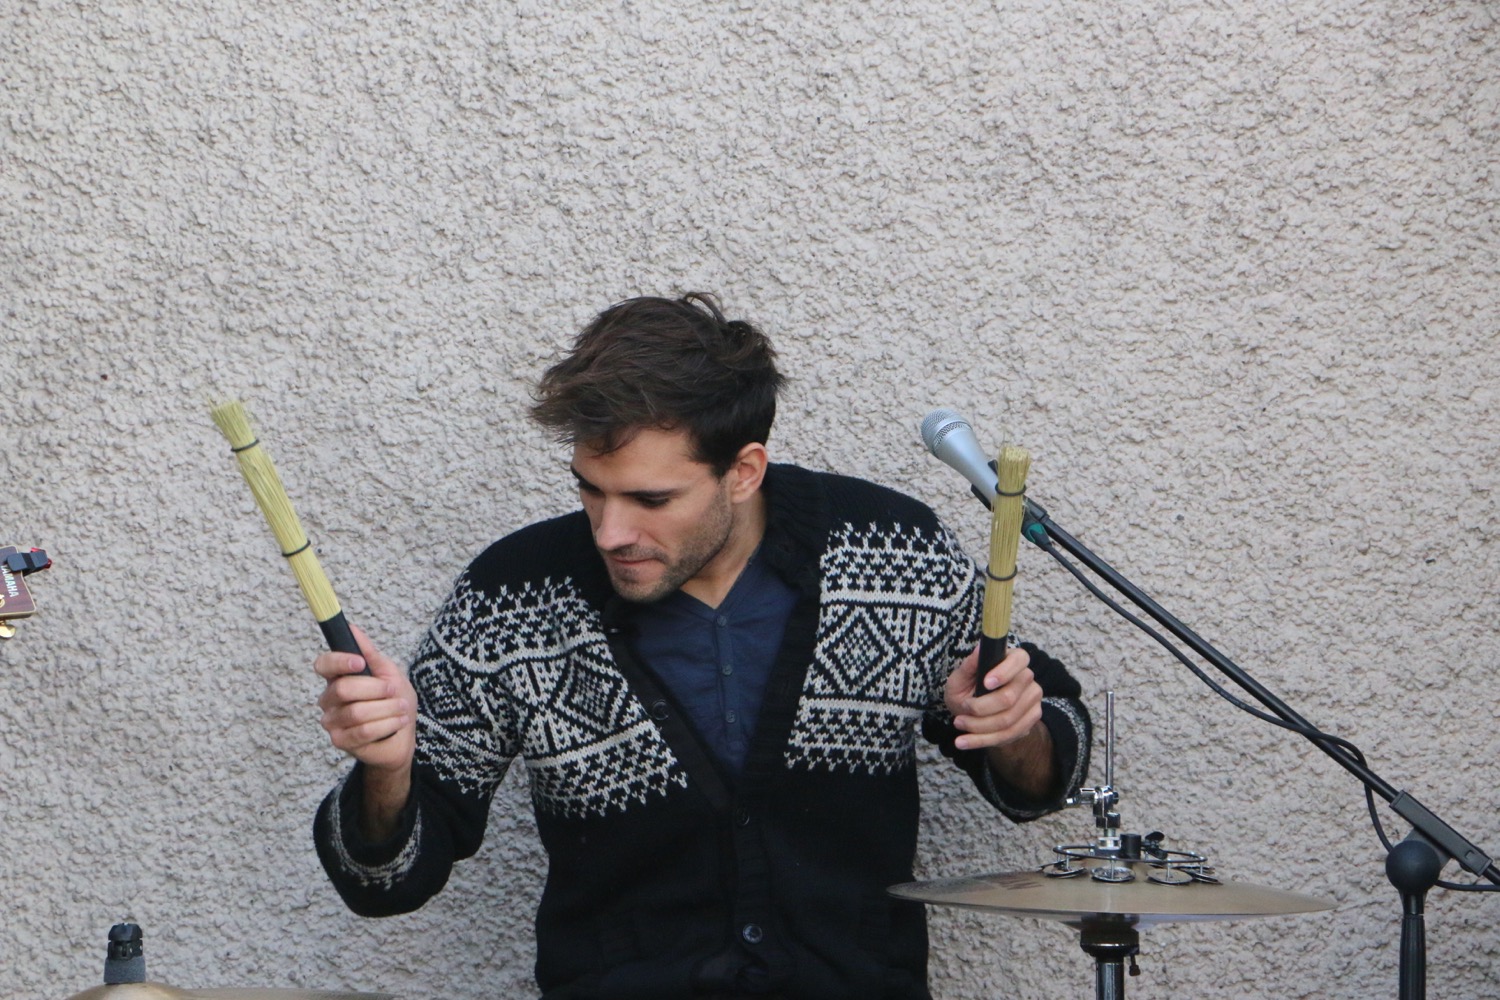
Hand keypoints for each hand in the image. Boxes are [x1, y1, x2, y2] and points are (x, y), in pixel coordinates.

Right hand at [315, 623, 416, 774]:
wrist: (404, 734)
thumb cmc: (394, 700)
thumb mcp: (389, 672)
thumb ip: (369, 653)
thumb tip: (352, 628)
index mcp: (337, 677)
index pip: (323, 664)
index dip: (340, 661)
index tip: (360, 663)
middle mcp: (329, 698)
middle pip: (343, 688)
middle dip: (376, 689)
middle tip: (393, 690)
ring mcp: (332, 721)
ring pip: (357, 712)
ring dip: (387, 708)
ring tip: (401, 708)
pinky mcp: (340, 740)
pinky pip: (363, 731)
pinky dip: (388, 724)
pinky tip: (398, 721)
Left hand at [944, 643, 1043, 751]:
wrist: (976, 714)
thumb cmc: (968, 689)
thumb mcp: (961, 677)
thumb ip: (969, 665)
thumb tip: (980, 648)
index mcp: (1013, 659)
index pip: (1018, 659)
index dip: (1004, 672)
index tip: (985, 683)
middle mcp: (1027, 678)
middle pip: (1008, 698)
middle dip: (980, 709)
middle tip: (959, 714)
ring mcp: (1032, 700)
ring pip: (1007, 721)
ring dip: (978, 727)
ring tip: (958, 725)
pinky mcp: (1031, 720)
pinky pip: (1008, 735)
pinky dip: (982, 740)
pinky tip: (964, 742)